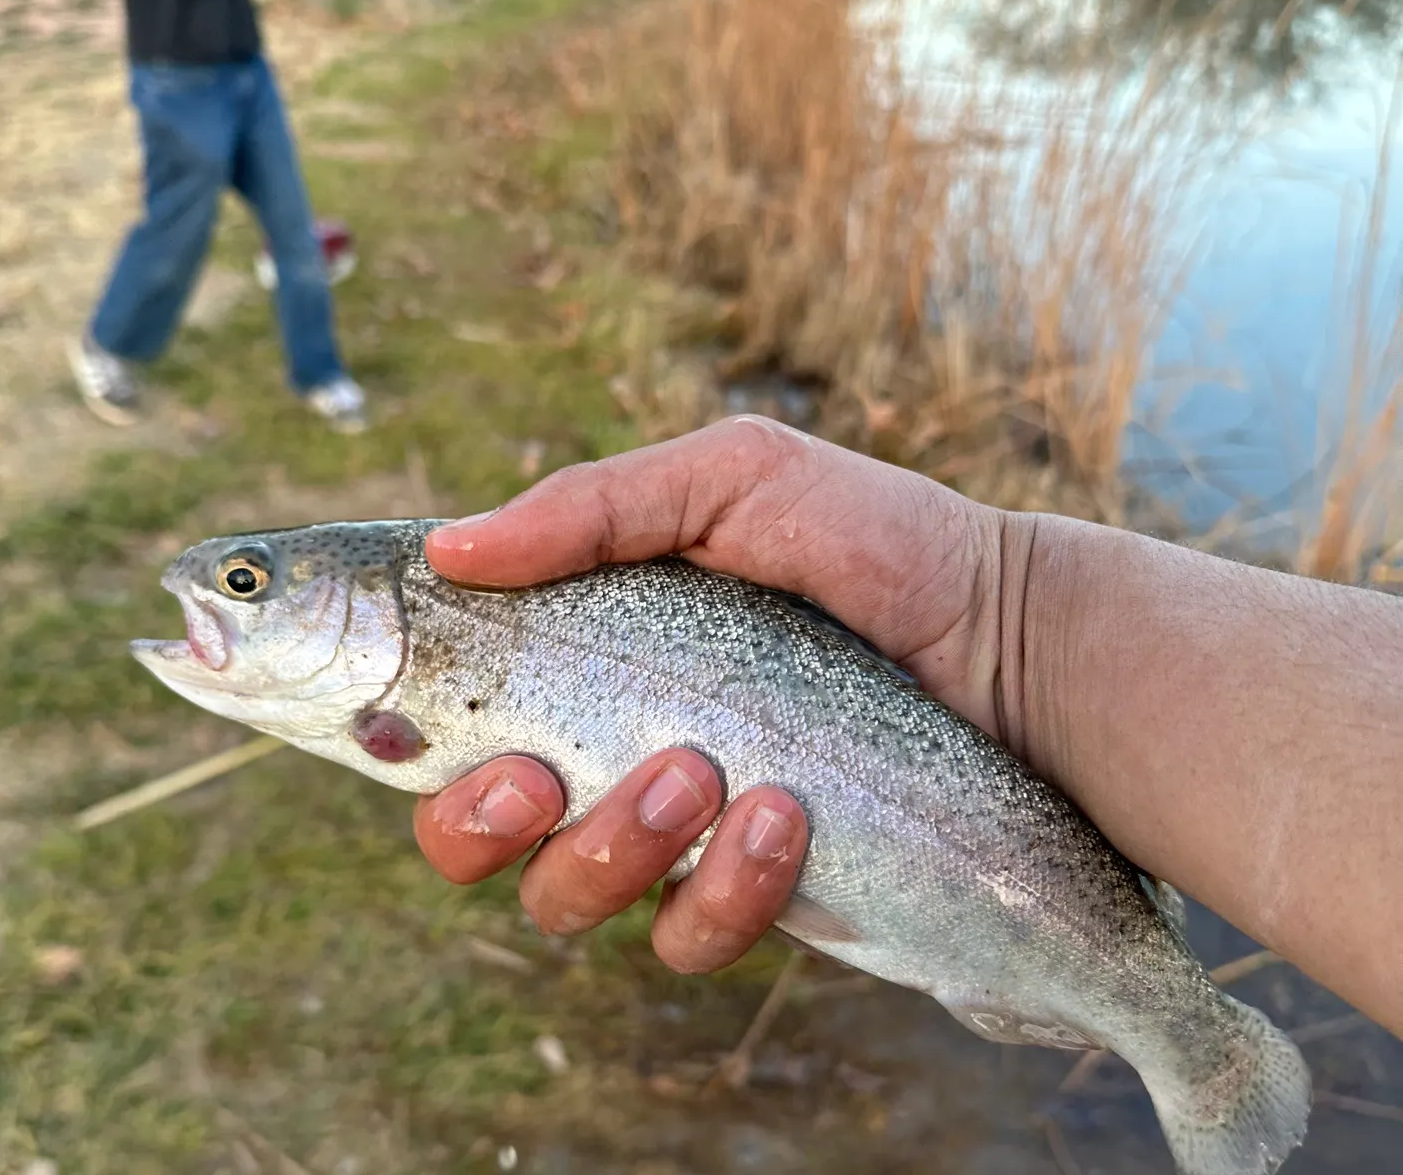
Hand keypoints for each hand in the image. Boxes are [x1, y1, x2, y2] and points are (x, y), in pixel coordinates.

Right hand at [415, 416, 1014, 973]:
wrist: (1010, 641)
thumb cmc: (873, 541)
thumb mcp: (737, 479)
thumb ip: (593, 505)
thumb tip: (449, 548)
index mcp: (586, 654)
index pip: (447, 716)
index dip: (408, 739)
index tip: (426, 726)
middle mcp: (611, 747)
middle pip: (472, 835)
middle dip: (478, 821)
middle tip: (538, 774)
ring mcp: (679, 831)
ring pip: (567, 896)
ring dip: (610, 846)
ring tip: (701, 771)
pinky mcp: (749, 895)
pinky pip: (686, 937)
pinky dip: (722, 892)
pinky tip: (783, 820)